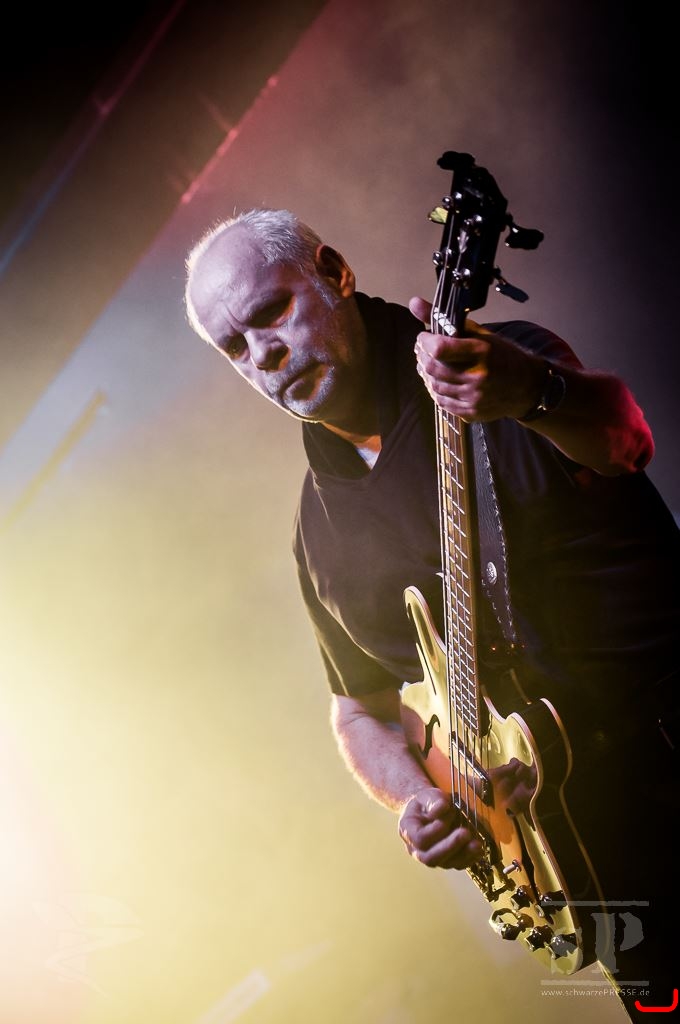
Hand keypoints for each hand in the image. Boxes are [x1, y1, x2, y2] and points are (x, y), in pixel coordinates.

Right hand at [398, 786, 482, 868]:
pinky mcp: (445, 860)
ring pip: (445, 864)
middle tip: (465, 833)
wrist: (429, 810)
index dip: (436, 829)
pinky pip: (456, 865)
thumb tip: (442, 809)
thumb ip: (434, 800)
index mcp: (408, 831)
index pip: (420, 838)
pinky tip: (478, 850)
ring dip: (463, 855)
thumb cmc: (427, 803)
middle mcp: (416, 849)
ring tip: (477, 844)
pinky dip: (469, 859)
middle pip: (431, 858)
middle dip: (450, 846)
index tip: (450, 812)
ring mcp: (431, 857)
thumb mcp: (428, 795)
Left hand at [408, 296, 543, 421]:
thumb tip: (414, 302)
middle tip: (422, 351)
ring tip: (429, 365)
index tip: (424, 337)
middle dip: (422, 357)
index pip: (439, 348)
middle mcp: (477, 376)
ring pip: (435, 386)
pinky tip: (438, 382)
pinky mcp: (471, 412)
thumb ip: (445, 319)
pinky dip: (436, 391)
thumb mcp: (479, 334)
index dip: (424, 342)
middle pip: (433, 368)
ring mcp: (474, 397)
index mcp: (481, 351)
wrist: (526, 386)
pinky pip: (443, 402)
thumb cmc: (502, 356)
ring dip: (427, 374)